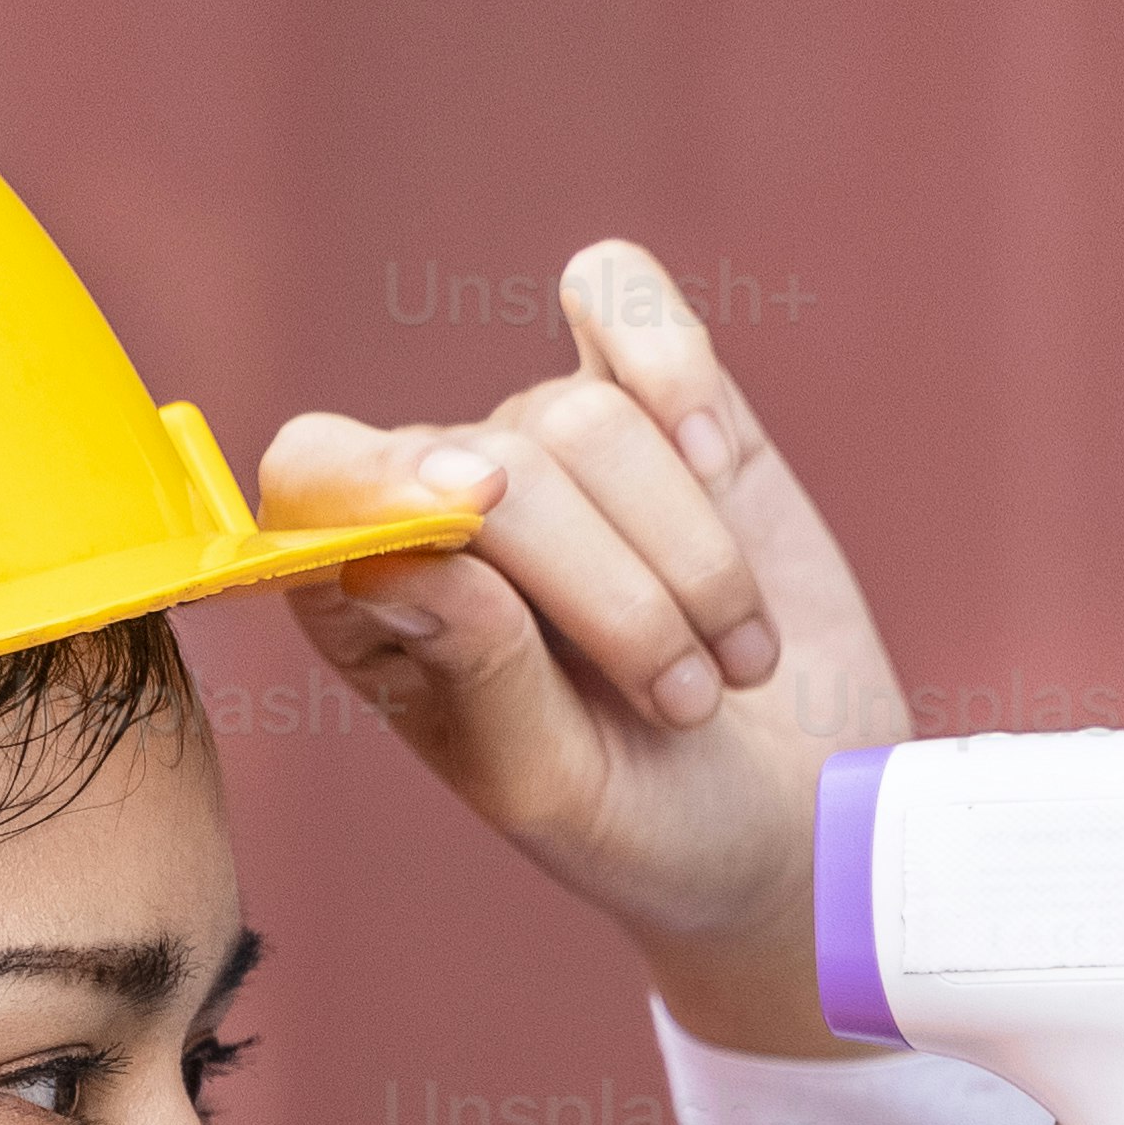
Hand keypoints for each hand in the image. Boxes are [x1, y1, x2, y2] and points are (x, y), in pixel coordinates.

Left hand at [252, 241, 912, 1054]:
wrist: (805, 818)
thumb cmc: (648, 824)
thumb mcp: (551, 788)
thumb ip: (472, 671)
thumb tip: (383, 554)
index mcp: (371, 602)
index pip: (318, 475)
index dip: (387, 484)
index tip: (480, 538)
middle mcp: (445, 507)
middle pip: (499, 461)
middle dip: (613, 593)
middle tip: (686, 704)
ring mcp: (552, 447)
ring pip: (591, 416)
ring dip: (692, 555)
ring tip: (732, 664)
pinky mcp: (658, 403)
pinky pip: (627, 301)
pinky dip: (679, 372)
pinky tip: (724, 467)